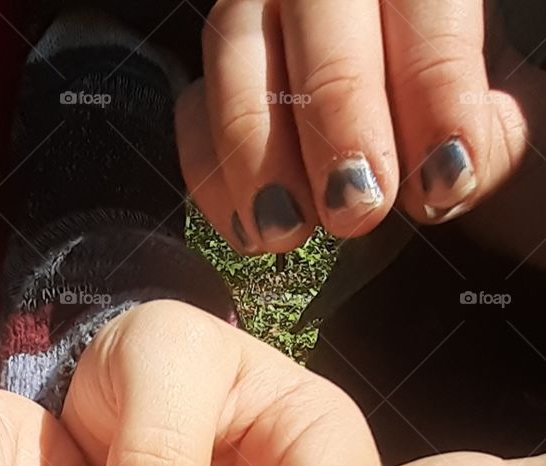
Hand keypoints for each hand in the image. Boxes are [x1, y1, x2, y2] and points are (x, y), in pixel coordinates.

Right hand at [177, 0, 527, 251]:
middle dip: (338, 122)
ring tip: (289, 229)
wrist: (387, 141)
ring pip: (234, 52)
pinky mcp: (209, 82)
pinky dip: (213, 177)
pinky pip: (189, 113)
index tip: (440, 185)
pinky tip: (252, 230)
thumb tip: (449, 174)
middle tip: (356, 209)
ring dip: (257, 151)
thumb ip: (489, 137)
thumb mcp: (489, 122)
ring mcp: (255, 20)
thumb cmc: (443, 127)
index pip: (426, 8)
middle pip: (318, 13)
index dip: (435, 97)